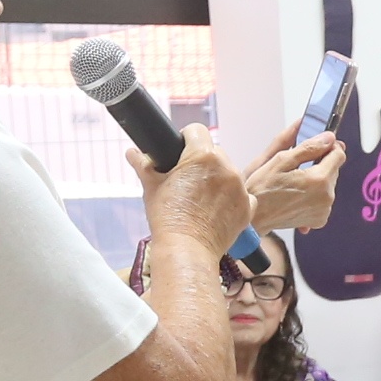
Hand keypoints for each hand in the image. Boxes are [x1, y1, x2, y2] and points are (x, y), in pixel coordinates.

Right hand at [129, 123, 252, 254]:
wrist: (186, 249)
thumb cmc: (168, 218)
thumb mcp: (151, 186)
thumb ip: (143, 165)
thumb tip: (133, 153)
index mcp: (202, 156)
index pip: (197, 131)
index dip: (186, 138)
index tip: (181, 150)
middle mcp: (226, 167)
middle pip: (214, 151)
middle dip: (202, 161)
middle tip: (188, 179)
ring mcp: (239, 187)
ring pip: (228, 172)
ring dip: (217, 178)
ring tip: (201, 197)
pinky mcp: (247, 206)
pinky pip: (242, 194)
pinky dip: (232, 198)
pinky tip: (216, 208)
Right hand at [244, 125, 345, 229]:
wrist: (254, 218)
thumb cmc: (263, 190)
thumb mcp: (282, 160)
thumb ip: (309, 147)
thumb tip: (329, 138)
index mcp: (319, 179)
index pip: (339, 154)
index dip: (330, 147)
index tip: (320, 145)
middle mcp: (326, 196)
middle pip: (334, 169)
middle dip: (321, 163)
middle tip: (299, 166)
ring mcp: (324, 210)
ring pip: (329, 184)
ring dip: (318, 179)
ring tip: (296, 182)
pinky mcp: (320, 218)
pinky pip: (324, 198)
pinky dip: (315, 193)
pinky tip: (298, 193)